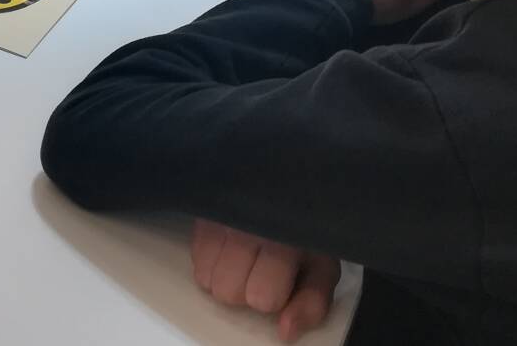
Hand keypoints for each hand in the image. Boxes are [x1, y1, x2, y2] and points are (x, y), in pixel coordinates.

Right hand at [191, 220, 339, 341]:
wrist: (287, 184)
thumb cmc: (304, 227)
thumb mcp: (322, 265)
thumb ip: (311, 302)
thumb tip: (285, 332)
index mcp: (285, 243)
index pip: (263, 298)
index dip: (274, 294)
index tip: (282, 276)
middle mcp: (247, 227)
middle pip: (228, 292)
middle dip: (244, 288)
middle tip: (260, 266)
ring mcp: (220, 216)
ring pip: (206, 279)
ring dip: (223, 275)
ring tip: (243, 255)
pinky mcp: (203, 211)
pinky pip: (194, 256)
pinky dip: (209, 258)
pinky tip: (229, 244)